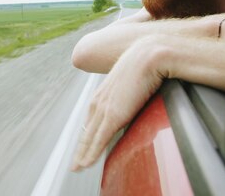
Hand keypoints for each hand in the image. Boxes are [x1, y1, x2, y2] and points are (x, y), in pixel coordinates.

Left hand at [71, 38, 164, 170]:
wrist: (148, 56)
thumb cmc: (145, 65)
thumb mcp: (133, 82)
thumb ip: (129, 94)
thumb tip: (135, 99)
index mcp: (102, 94)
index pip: (91, 120)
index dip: (87, 135)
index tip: (83, 146)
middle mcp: (99, 102)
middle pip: (86, 131)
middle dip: (81, 149)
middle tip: (75, 164)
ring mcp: (104, 109)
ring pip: (89, 138)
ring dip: (83, 155)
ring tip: (78, 168)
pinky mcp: (113, 115)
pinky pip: (99, 139)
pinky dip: (91, 154)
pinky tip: (85, 164)